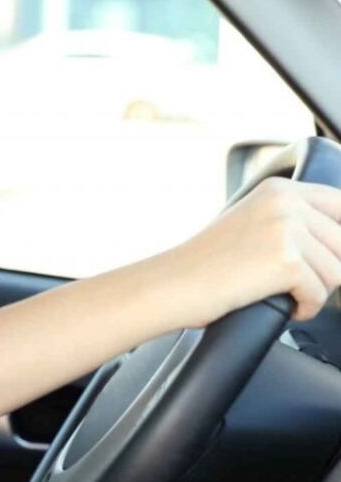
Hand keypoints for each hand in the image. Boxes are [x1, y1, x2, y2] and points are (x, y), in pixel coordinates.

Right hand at [159, 177, 340, 327]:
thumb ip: (296, 223)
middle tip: (292, 282)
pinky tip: (279, 304)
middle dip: (325, 272)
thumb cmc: (208, 265)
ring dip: (314, 292)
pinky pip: (320, 295)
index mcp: (279, 189)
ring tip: (281, 292)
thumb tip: (337, 245)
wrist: (174, 284)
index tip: (329, 259)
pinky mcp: (286, 260)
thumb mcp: (254, 225)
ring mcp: (286, 228)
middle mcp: (285, 201)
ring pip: (338, 273)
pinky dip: (303, 308)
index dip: (338, 241)